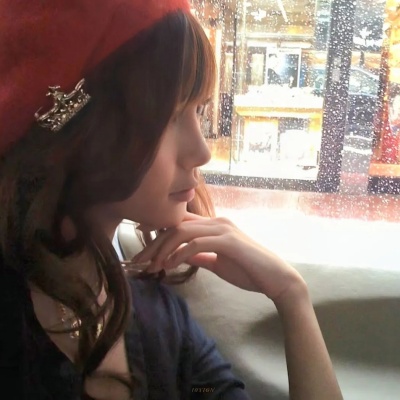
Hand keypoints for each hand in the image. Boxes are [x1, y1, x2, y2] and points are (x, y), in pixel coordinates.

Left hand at [132, 212, 304, 300]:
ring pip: (183, 230)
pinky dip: (179, 254)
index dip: (160, 227)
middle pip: (177, 224)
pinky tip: (170, 265)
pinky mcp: (228, 240)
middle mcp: (217, 221)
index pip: (182, 220)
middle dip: (155, 241)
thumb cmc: (248, 271)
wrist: (275, 278)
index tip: (142, 239)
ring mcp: (223, 228)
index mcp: (214, 225)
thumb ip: (200, 256)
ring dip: (163, 248)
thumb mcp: (217, 263)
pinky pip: (196, 243)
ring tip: (152, 265)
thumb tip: (181, 255)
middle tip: (139, 259)